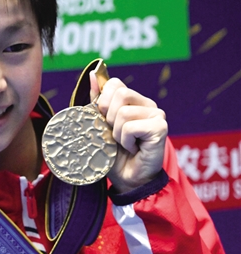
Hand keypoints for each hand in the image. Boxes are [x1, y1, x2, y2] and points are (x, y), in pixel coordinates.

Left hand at [91, 75, 167, 192]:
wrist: (127, 179)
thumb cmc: (113, 154)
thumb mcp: (99, 125)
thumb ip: (96, 101)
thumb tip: (92, 74)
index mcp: (133, 101)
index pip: (115, 84)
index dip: (103, 101)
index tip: (104, 120)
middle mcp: (148, 104)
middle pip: (120, 94)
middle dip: (108, 117)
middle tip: (115, 135)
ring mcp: (157, 115)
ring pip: (123, 113)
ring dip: (116, 133)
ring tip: (125, 144)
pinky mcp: (161, 127)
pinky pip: (131, 127)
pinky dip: (125, 141)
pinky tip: (133, 149)